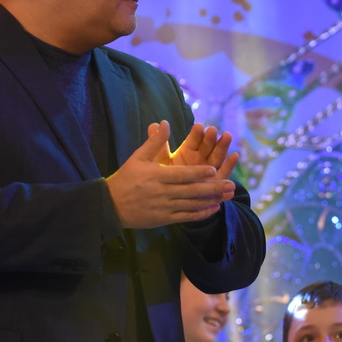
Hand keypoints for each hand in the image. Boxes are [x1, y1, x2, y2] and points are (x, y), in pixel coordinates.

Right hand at [106, 120, 237, 227]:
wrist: (110, 206)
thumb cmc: (126, 178)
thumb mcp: (138, 157)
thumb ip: (155, 142)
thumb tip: (165, 122)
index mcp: (156, 176)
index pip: (181, 175)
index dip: (198, 173)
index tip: (214, 169)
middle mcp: (162, 193)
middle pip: (191, 191)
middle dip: (213, 188)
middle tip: (232, 184)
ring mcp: (164, 207)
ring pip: (192, 204)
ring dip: (212, 200)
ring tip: (228, 195)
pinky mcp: (164, 219)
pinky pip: (186, 217)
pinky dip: (201, 214)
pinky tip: (214, 208)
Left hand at [159, 122, 240, 179]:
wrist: (170, 199)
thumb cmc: (163, 177)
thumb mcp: (159, 159)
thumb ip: (157, 143)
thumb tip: (154, 124)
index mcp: (188, 151)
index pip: (194, 140)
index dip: (197, 133)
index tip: (198, 126)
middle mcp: (200, 159)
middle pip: (208, 146)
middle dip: (211, 138)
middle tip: (212, 130)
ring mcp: (209, 169)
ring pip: (217, 156)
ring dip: (223, 146)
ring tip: (226, 136)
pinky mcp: (216, 181)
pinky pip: (224, 172)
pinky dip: (230, 164)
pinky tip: (235, 155)